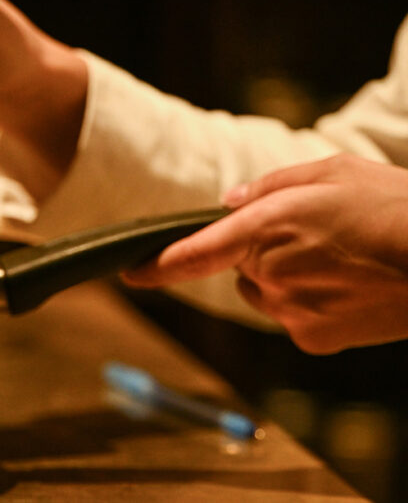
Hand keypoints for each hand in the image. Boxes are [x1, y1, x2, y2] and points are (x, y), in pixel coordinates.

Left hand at [122, 154, 407, 353]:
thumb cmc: (393, 205)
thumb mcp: (331, 172)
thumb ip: (269, 187)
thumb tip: (227, 203)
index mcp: (266, 228)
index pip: (195, 253)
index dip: (158, 266)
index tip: (130, 273)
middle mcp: (270, 274)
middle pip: (241, 266)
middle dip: (262, 252)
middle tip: (317, 237)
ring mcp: (290, 311)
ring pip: (263, 293)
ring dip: (283, 278)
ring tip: (340, 259)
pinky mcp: (312, 339)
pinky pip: (291, 317)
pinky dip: (309, 304)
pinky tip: (348, 286)